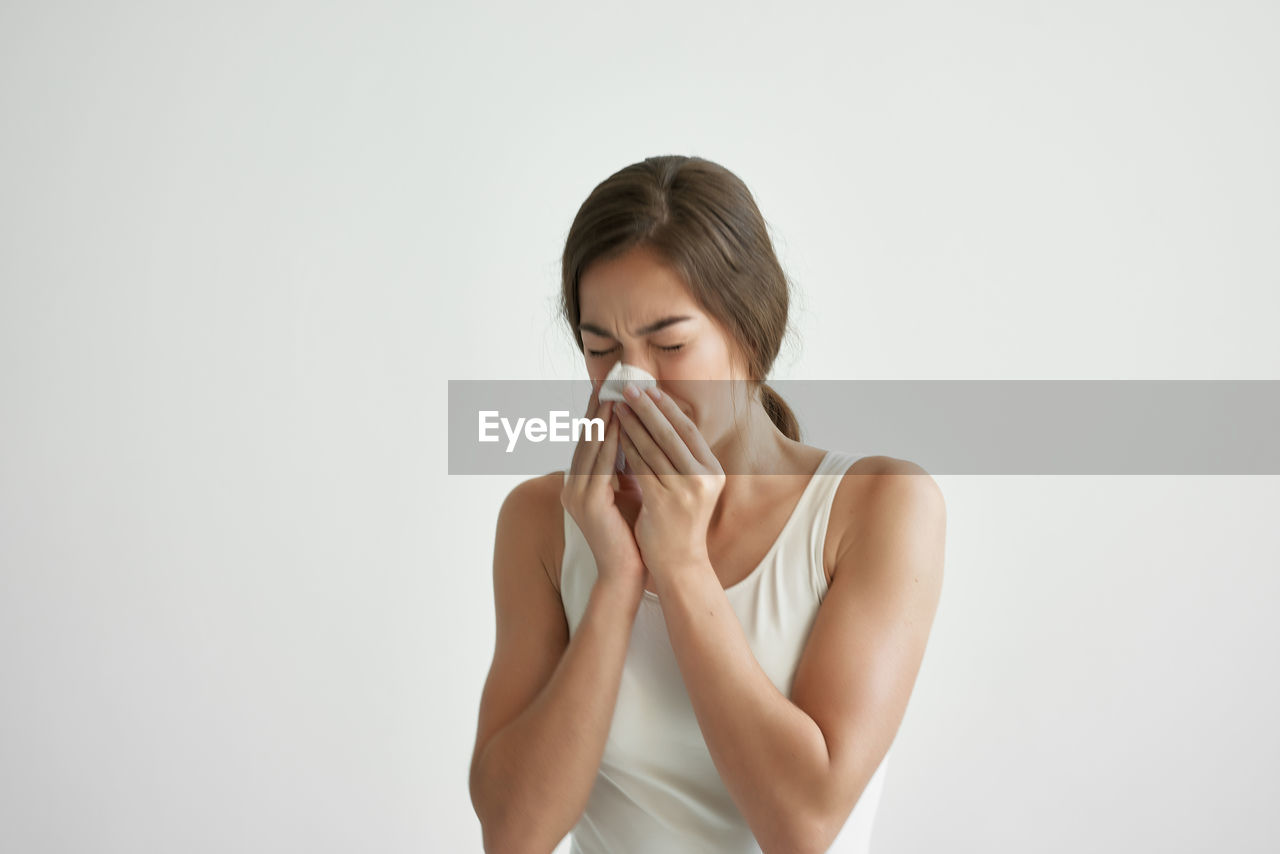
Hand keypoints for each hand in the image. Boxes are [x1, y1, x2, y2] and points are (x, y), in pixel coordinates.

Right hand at [560, 384, 650, 595]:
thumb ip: (627, 465)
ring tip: (615, 393)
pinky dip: (610, 440)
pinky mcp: (587, 502)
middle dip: (597, 408)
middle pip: (585, 438)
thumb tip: (638, 433)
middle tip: (608, 380)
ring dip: (603, 418)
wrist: (627, 572)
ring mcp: (576, 494)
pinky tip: (622, 422)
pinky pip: (600, 463)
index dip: (597, 413)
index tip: (609, 388)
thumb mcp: (629, 490)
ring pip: (591, 446)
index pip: (588, 441)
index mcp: (578, 484)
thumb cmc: (633, 533)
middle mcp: (571, 486)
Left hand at [615, 384, 725, 584]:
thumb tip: (658, 418)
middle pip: (671, 433)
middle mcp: (704, 478)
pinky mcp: (664, 503)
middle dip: (647, 408)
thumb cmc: (679, 521)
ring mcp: (686, 491)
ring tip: (616, 405)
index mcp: (713, 471)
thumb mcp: (689, 486)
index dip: (668, 408)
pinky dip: (626, 448)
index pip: (688, 430)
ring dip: (632, 423)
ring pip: (653, 448)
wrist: (679, 563)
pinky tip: (614, 434)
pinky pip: (641, 467)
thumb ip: (680, 458)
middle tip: (628, 388)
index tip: (650, 389)